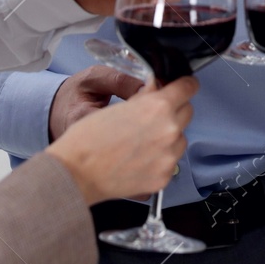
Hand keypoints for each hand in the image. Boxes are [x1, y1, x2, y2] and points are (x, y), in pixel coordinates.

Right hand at [49, 76, 196, 204]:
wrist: (76, 173)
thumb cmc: (88, 139)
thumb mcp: (119, 105)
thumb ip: (145, 96)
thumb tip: (158, 88)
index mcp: (158, 108)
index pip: (188, 88)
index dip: (184, 85)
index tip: (183, 86)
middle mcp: (168, 131)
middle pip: (187, 112)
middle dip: (174, 110)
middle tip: (153, 116)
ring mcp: (168, 157)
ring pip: (180, 138)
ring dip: (168, 136)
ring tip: (142, 141)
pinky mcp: (163, 178)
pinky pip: (170, 162)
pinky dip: (160, 159)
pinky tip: (139, 158)